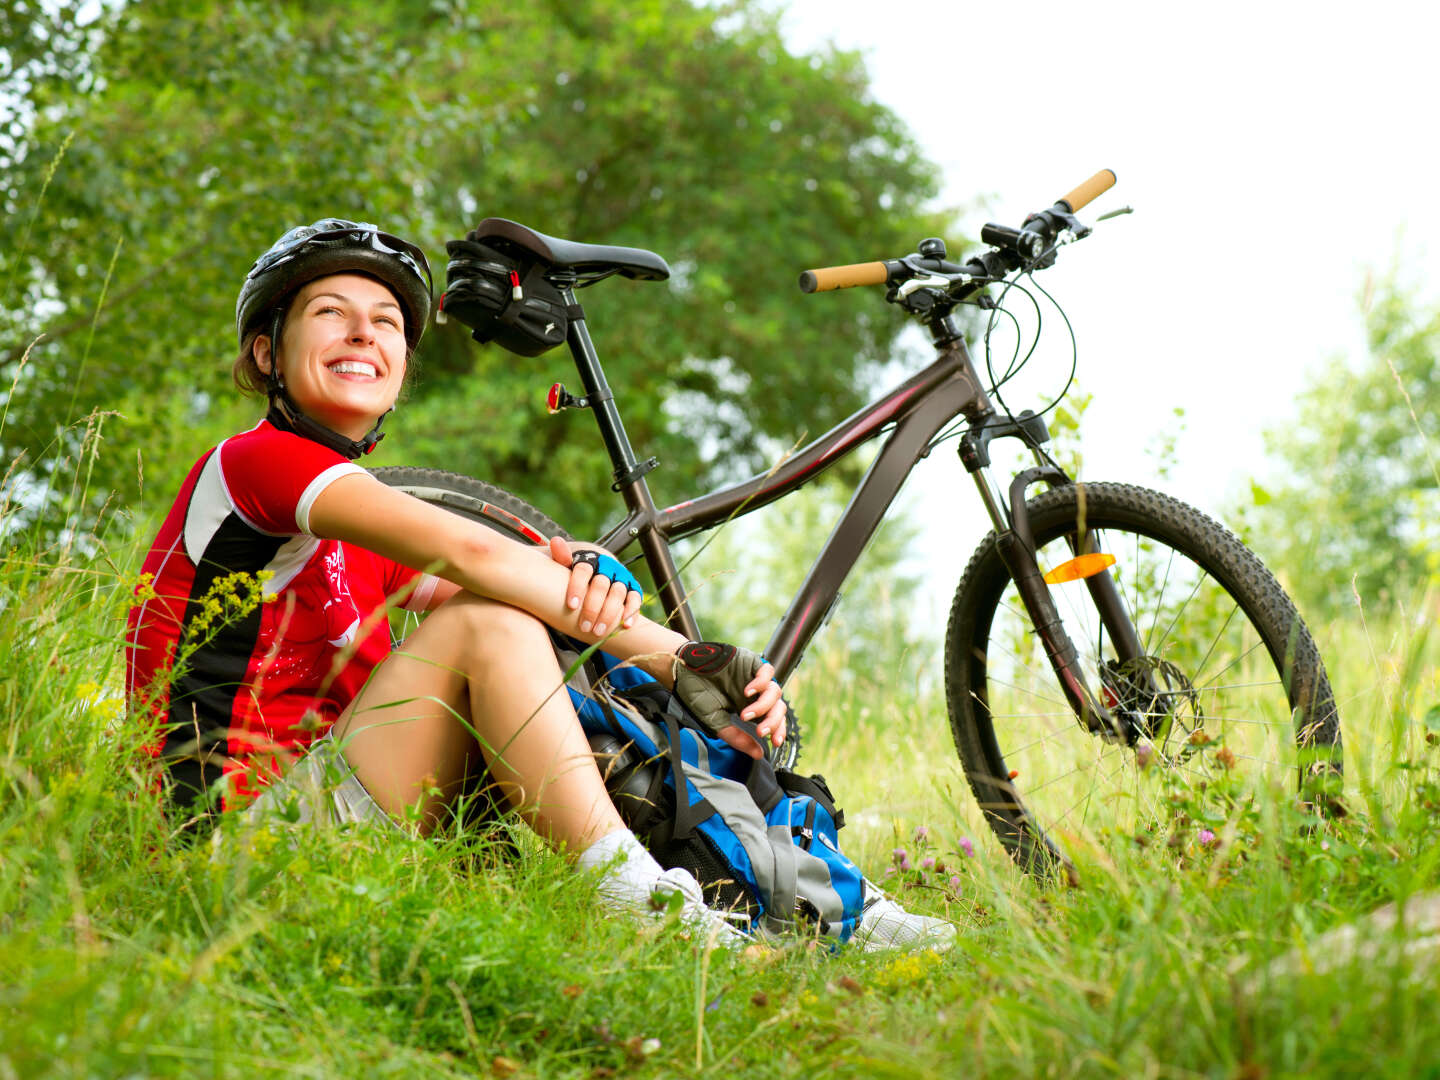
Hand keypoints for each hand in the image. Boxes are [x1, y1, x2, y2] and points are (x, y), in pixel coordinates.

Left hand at [549, 536, 642, 636]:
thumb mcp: (564, 566)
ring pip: (618, 593)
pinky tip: (624, 625)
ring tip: (598, 632)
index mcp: (590, 559)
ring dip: (609, 614)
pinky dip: (631, 611)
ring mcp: (622, 577)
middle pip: (601, 584)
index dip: (577, 587)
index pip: (584, 569)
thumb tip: (556, 541)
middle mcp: (608, 567)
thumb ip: (561, 556)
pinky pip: (635, 599)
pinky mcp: (632, 589)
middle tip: (584, 627)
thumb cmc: (573, 574)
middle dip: (592, 607)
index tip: (571, 606)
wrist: (593, 574)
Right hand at [672, 641, 788, 760]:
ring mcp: (753, 676)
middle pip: (778, 707)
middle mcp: (754, 692)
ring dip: (764, 707)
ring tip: (745, 715)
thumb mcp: (717, 722)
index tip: (774, 742)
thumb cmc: (695, 694)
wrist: (682, 672)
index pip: (772, 718)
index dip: (777, 730)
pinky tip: (748, 692)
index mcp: (749, 706)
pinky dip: (761, 684)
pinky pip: (767, 671)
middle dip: (773, 722)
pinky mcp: (750, 661)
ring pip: (775, 691)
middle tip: (760, 732)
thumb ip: (737, 738)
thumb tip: (758, 754)